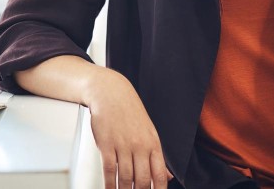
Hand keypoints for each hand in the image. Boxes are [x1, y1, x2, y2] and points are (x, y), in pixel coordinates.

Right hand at [86, 69, 172, 188]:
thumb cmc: (129, 111)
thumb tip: (167, 177)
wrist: (110, 93)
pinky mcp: (106, 144)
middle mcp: (139, 145)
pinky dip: (110, 184)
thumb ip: (156, 155)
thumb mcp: (149, 131)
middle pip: (142, 180)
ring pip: (126, 178)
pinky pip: (109, 170)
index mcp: (153, 143)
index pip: (160, 174)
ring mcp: (122, 145)